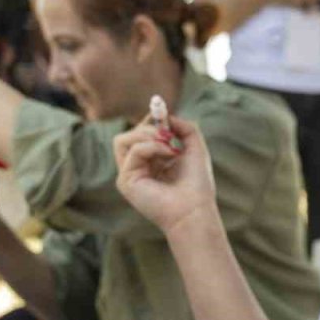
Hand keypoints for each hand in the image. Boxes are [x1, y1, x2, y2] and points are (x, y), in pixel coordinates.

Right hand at [113, 116, 218, 235]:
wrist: (194, 208)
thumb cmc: (197, 183)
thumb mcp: (194, 146)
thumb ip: (184, 127)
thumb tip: (167, 116)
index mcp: (151, 162)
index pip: (139, 134)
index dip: (149, 121)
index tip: (162, 111)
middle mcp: (137, 168)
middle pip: (128, 135)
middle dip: (149, 127)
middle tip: (169, 134)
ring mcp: (129, 175)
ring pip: (122, 140)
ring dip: (147, 135)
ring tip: (168, 146)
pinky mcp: (125, 181)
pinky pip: (133, 150)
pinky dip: (151, 146)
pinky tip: (168, 154)